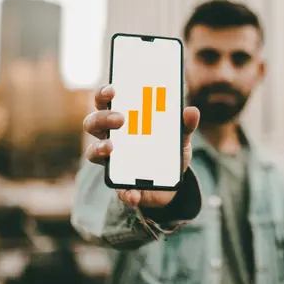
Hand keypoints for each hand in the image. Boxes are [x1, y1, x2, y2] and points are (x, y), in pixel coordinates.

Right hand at [82, 84, 199, 208]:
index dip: (103, 93)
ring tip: (111, 147)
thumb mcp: (180, 137)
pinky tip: (133, 194)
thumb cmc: (168, 152)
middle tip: (121, 119)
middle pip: (93, 122)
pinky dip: (125, 192)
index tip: (113, 89)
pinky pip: (116, 188)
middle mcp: (110, 137)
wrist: (170, 185)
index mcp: (123, 119)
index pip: (105, 101)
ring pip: (92, 151)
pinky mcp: (119, 184)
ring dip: (98, 148)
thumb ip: (185, 125)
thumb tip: (192, 112)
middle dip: (103, 118)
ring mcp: (111, 161)